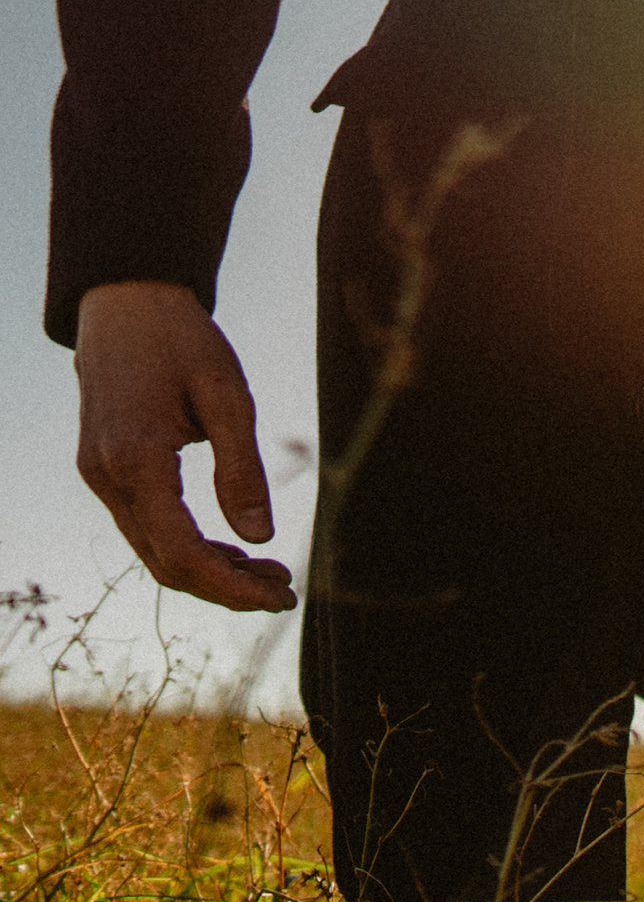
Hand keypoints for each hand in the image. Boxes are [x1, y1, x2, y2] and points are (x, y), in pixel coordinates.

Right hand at [74, 281, 295, 611]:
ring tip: (271, 575)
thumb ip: (242, 468)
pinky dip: (189, 548)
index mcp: (135, 459)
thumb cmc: (180, 342)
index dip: (231, 587)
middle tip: (286, 592)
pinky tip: (236, 550)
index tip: (283, 597)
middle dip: (226, 588)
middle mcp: (106, 476)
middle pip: (165, 564)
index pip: (181, 551)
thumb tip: (261, 537)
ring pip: (153, 552)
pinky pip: (146, 528)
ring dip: (211, 572)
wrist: (123, 304)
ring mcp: (99, 476)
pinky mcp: (105, 471)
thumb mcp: (227, 397)